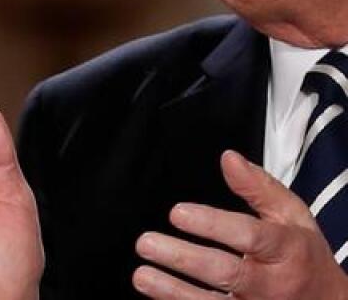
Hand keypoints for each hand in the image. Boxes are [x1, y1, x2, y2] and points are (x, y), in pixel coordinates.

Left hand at [133, 150, 347, 298]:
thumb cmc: (302, 254)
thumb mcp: (292, 216)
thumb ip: (259, 187)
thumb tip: (228, 158)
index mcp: (286, 250)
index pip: (250, 237)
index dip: (212, 225)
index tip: (177, 213)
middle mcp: (272, 284)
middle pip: (227, 273)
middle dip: (184, 259)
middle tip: (146, 243)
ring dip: (173, 292)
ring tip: (142, 276)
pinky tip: (158, 296)